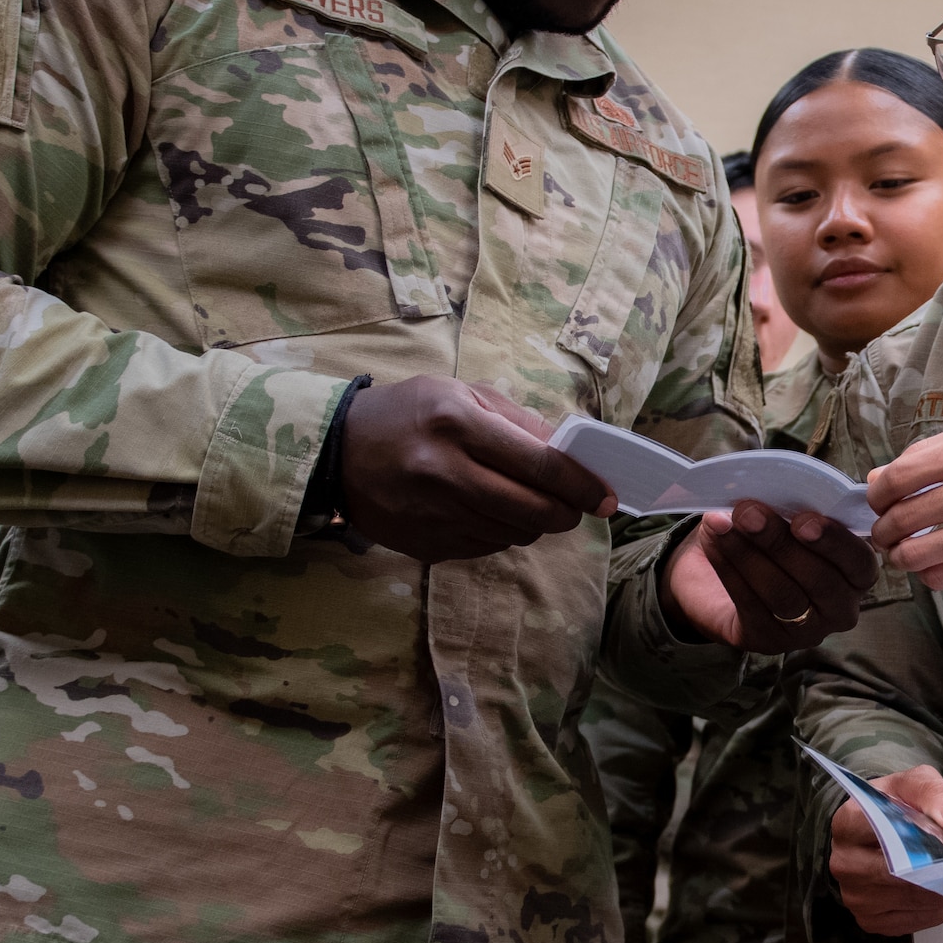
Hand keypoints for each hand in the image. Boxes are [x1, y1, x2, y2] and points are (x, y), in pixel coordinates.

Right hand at [341, 376, 612, 561]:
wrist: (335, 452)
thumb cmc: (407, 413)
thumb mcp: (459, 394)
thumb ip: (515, 421)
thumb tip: (568, 453)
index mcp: (457, 423)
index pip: (539, 464)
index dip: (581, 485)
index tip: (607, 497)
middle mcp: (444, 472)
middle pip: (532, 509)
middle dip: (565, 513)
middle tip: (573, 507)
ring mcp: (433, 514)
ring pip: (511, 533)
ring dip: (533, 524)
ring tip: (528, 504)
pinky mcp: (424, 545)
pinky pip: (484, 548)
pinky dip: (500, 534)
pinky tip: (490, 514)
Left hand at [660, 501, 875, 650]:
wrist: (721, 573)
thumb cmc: (770, 536)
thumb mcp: (787, 516)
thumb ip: (793, 507)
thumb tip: (773, 490)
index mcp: (856, 572)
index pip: (858, 561)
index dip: (833, 541)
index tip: (802, 519)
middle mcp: (840, 608)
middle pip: (818, 580)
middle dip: (779, 543)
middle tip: (747, 513)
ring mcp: (806, 630)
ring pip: (783, 594)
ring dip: (748, 555)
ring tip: (723, 523)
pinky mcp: (768, 641)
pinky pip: (750, 606)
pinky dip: (729, 570)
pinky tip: (714, 543)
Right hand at [829, 766, 942, 934]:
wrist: (876, 829)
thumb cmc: (893, 805)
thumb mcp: (913, 784)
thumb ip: (935, 794)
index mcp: (847, 823)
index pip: (890, 835)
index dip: (926, 836)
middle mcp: (844, 864)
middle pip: (905, 875)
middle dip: (938, 866)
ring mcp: (855, 897)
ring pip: (916, 900)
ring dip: (939, 886)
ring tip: (939, 867)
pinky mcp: (869, 921)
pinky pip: (918, 920)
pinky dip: (932, 906)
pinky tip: (928, 887)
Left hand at [865, 417, 942, 589]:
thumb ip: (932, 453)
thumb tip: (876, 478)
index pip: (903, 474)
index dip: (878, 493)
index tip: (877, 501)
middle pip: (906, 514)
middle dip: (883, 529)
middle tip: (883, 533)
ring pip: (920, 551)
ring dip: (900, 556)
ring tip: (901, 552)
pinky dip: (928, 574)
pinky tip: (932, 566)